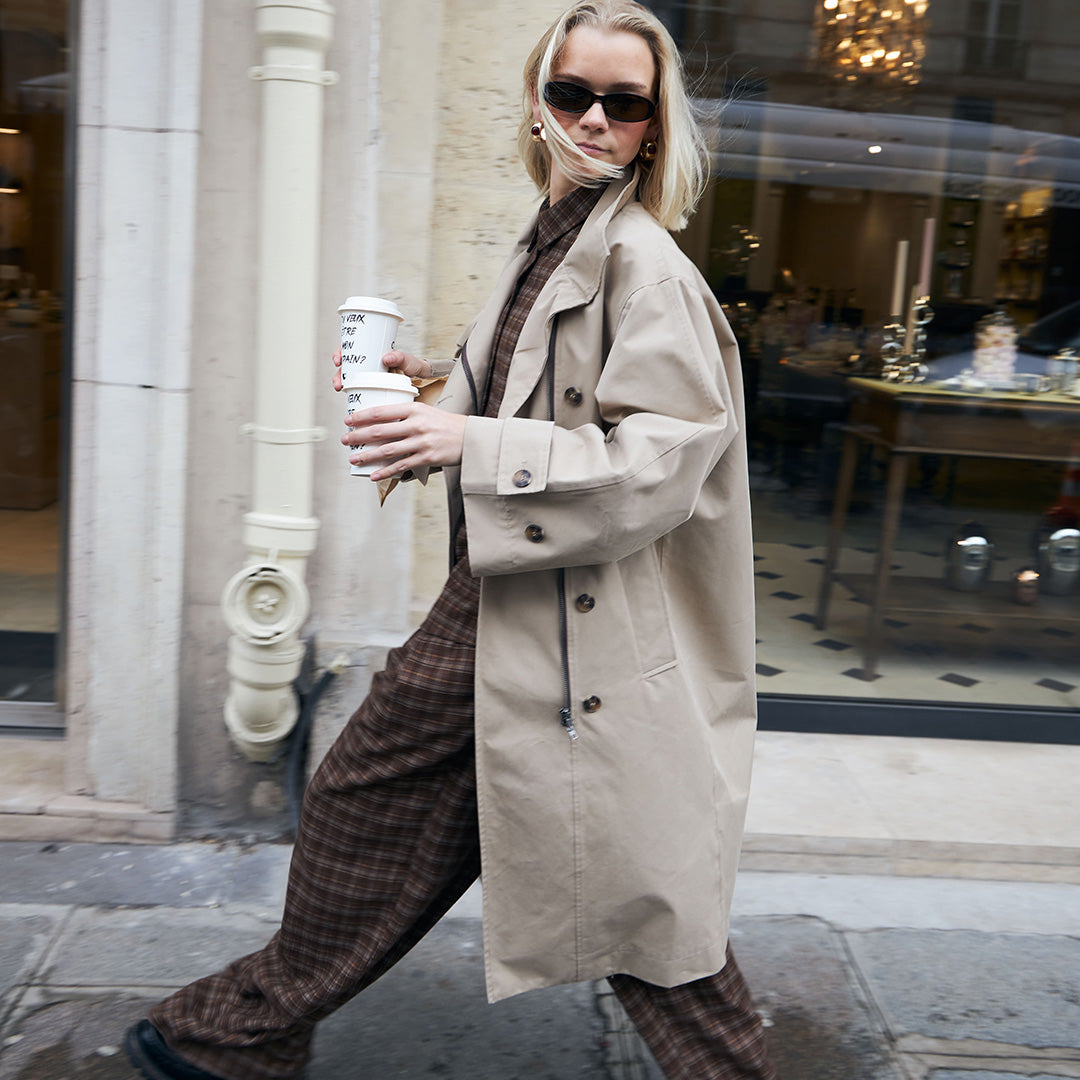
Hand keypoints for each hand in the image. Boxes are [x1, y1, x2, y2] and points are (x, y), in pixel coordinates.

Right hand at [332, 349, 430, 391]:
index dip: (340, 353)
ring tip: (340, 389)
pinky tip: (350, 400)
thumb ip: (402, 358)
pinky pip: (358, 390)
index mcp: (375, 352)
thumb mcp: (409, 361)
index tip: (337, 361)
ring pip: (349, 378)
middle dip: (338, 374)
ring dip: (341, 383)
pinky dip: (352, 395)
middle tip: (338, 383)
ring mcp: (369, 376)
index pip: (352, 348)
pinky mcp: (372, 387)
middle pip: (346, 365)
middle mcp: (369, 364)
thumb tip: (387, 358)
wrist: (424, 379)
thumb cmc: (415, 367)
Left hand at [343, 401, 466, 479]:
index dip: (362, 416)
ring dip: (367, 455)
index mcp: (414, 409)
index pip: (382, 411)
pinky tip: (374, 475)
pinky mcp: (426, 458)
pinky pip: (401, 466)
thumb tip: (380, 423)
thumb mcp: (426, 411)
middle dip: (358, 436)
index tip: (348, 420)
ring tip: (354, 458)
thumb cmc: (446, 424)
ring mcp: (421, 442)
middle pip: (380, 431)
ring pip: (387, 450)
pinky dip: (385, 471)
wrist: (470, 438)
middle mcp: (416, 425)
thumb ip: (406, 415)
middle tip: (345, 440)